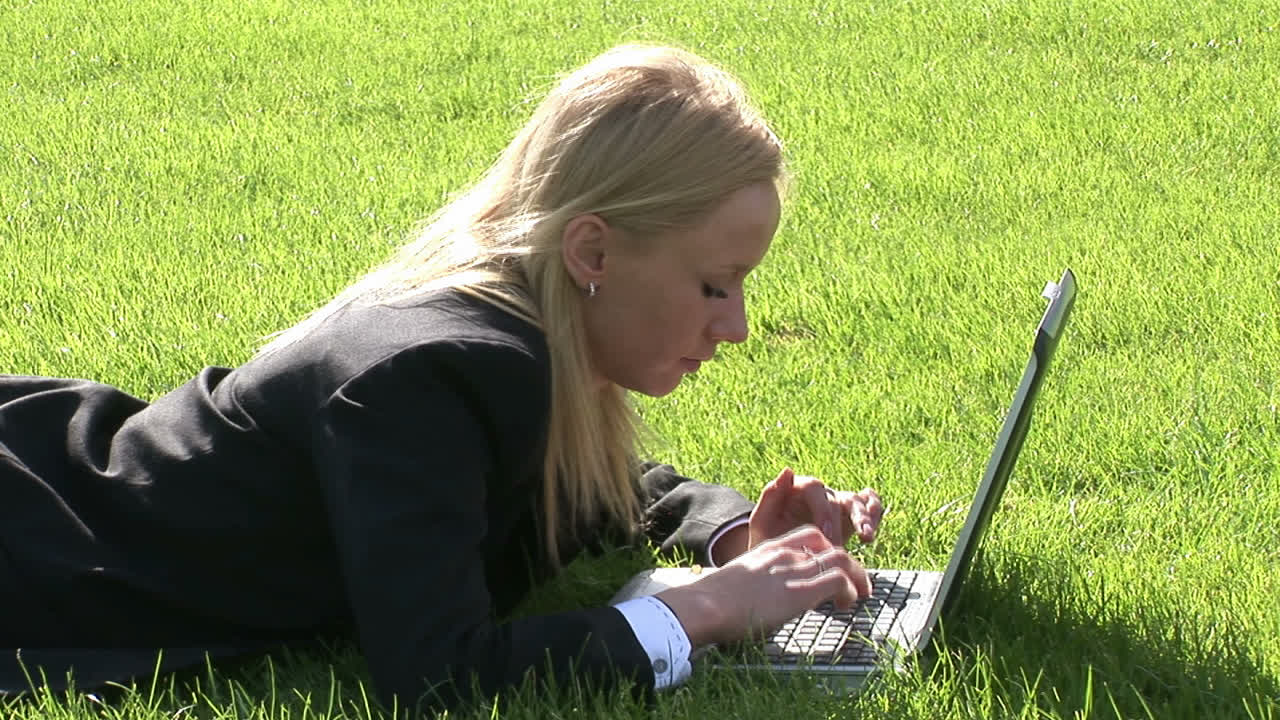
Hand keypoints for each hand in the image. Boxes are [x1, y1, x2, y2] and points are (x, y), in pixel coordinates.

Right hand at [657, 525, 871, 646]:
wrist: (705, 605)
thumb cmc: (711, 601)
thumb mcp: (737, 583)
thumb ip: (756, 585)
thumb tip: (759, 603)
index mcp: (768, 550)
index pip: (808, 537)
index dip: (826, 551)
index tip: (831, 568)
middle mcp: (784, 554)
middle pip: (830, 545)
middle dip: (848, 563)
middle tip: (856, 582)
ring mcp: (794, 569)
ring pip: (841, 560)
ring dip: (857, 576)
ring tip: (861, 594)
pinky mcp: (801, 591)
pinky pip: (839, 582)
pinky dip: (850, 591)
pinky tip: (847, 605)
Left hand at [748, 467, 882, 549]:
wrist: (777, 560)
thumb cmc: (767, 540)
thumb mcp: (760, 522)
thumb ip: (770, 497)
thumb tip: (788, 470)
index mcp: (798, 489)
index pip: (815, 488)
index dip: (822, 509)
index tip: (825, 533)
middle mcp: (821, 494)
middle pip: (839, 497)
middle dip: (845, 518)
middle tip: (846, 543)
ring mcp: (837, 504)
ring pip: (858, 501)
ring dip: (866, 516)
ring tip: (867, 537)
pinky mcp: (851, 517)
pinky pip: (869, 508)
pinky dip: (875, 516)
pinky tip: (872, 532)